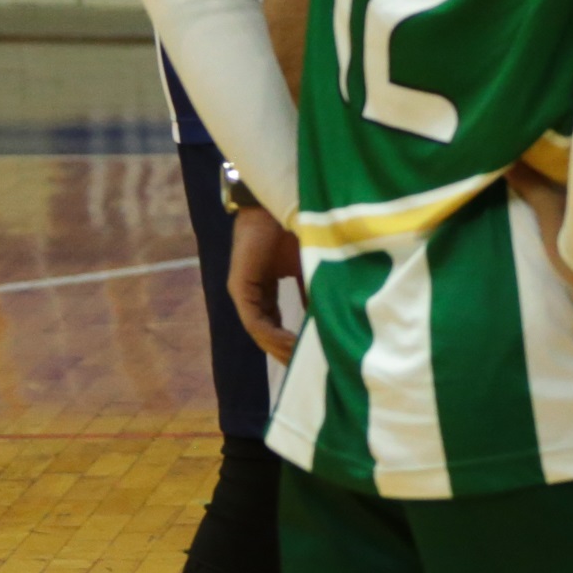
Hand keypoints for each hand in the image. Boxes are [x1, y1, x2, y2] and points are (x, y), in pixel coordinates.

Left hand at [224, 203, 304, 365]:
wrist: (279, 201)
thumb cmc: (296, 226)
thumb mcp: (311, 266)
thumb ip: (314, 291)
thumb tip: (332, 316)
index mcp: (265, 286)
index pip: (276, 322)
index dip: (292, 341)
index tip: (310, 357)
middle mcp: (251, 292)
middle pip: (266, 331)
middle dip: (285, 351)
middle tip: (305, 370)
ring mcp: (243, 291)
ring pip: (259, 330)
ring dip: (279, 347)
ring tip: (300, 361)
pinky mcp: (240, 288)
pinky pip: (255, 320)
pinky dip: (272, 335)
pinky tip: (291, 343)